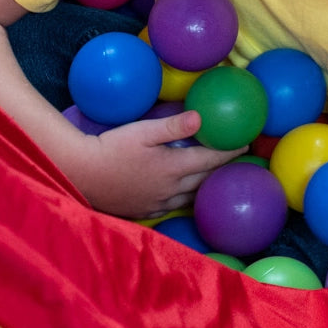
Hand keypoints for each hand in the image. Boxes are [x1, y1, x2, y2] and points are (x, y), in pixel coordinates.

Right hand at [63, 109, 244, 219]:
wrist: (82, 174)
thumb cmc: (111, 148)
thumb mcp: (142, 131)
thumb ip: (172, 126)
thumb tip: (201, 118)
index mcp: (172, 168)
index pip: (209, 159)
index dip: (229, 151)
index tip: (246, 144)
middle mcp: (170, 189)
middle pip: (204, 180)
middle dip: (222, 170)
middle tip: (236, 160)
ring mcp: (157, 202)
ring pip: (191, 196)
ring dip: (205, 186)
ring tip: (215, 178)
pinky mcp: (144, 210)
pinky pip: (173, 206)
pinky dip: (185, 198)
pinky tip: (184, 194)